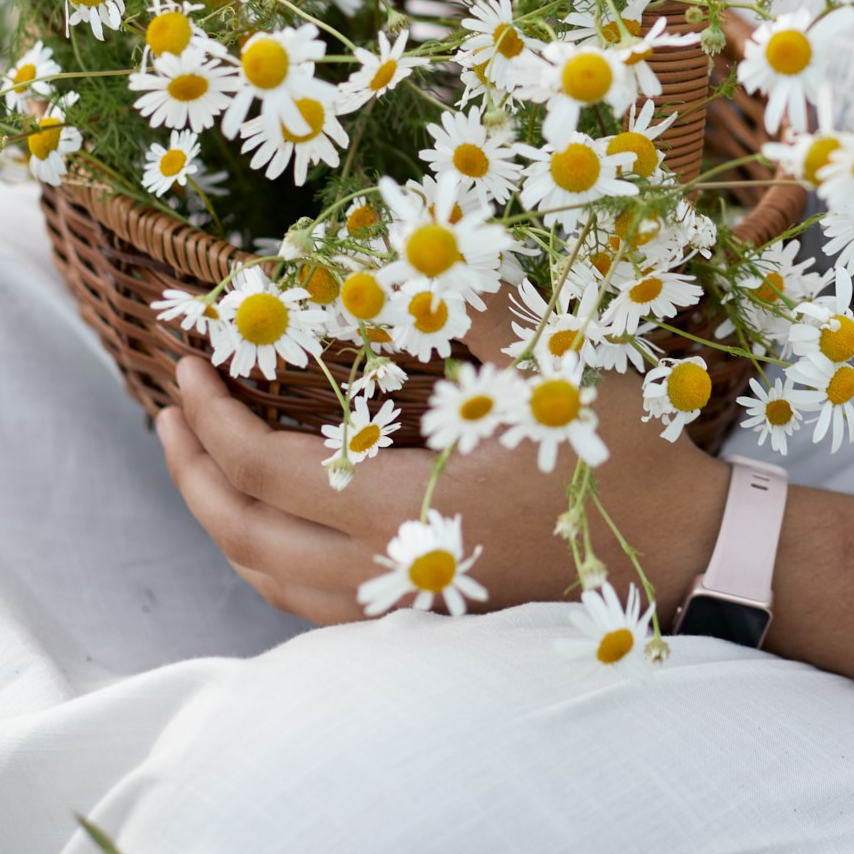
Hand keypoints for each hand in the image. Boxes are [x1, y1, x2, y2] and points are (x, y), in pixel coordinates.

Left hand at [156, 355, 730, 628]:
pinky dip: (268, 566)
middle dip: (192, 475)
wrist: (681, 552)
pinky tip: (274, 529)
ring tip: (204, 468)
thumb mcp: (547, 369)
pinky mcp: (424, 619)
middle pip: (244, 536)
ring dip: (223, 524)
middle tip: (172, 415)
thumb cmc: (616, 459)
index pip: (266, 471)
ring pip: (269, 583)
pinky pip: (310, 607)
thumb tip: (431, 234)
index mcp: (404, 509)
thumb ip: (479, 304)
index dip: (212, 423)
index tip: (188, 372)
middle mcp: (387, 571)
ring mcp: (403, 607)